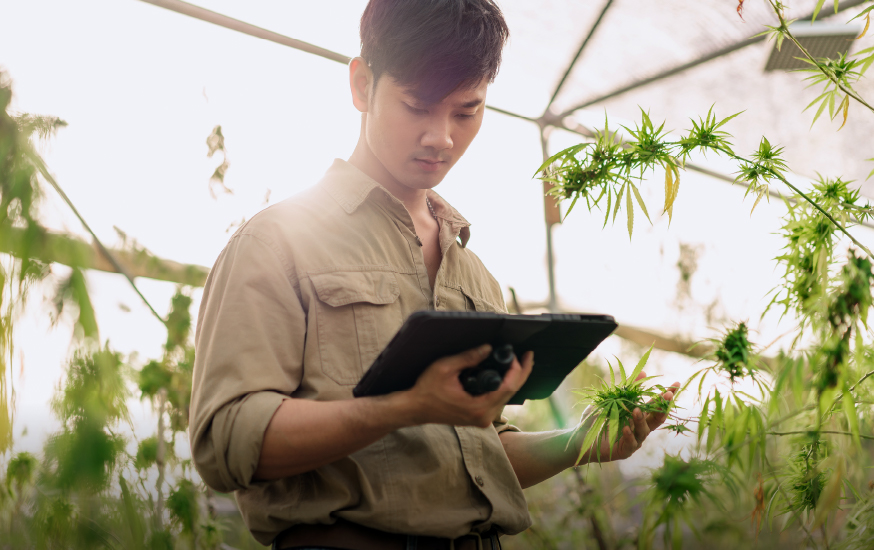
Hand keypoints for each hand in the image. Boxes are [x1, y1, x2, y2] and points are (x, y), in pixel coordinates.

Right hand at [404, 344, 533, 427]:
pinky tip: (505, 373)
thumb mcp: (445, 367)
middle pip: (511, 393)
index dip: (517, 369)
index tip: (520, 354)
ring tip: (516, 360)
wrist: (415, 408)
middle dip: (520, 372)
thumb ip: (468, 358)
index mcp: (478, 408)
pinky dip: (503, 386)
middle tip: (526, 355)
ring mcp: (482, 419)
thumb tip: (488, 348)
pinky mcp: (479, 417)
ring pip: (506, 397)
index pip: (508, 387)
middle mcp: (484, 417)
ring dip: (512, 379)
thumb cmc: (426, 389)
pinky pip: (497, 400)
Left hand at [574, 372, 680, 463]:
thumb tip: (643, 372)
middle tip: (666, 395)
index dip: (667, 396)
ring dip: (641, 419)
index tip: (677, 384)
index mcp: (639, 415)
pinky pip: (630, 443)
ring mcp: (634, 440)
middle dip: (663, 406)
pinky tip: (626, 427)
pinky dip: (629, 435)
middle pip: (657, 418)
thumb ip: (627, 389)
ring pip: (644, 430)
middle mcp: (640, 427)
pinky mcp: (625, 450)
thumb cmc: (597, 418)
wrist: (581, 438)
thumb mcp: (611, 400)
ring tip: (636, 410)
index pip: (656, 404)